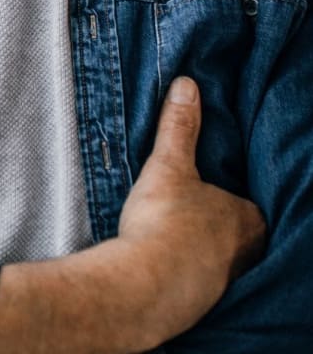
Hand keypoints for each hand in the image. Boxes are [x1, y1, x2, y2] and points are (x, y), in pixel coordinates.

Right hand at [0, 77, 265, 353]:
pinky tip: (158, 262)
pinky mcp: (194, 306)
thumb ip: (179, 127)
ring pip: (215, 262)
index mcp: (248, 221)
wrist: (142, 287)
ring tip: (168, 234)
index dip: (232, 197)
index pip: (250, 206)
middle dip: (215, 227)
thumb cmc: (165, 223)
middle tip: (187, 210)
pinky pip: (193, 285)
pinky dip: (179, 273)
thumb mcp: (169, 164)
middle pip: (236, 237)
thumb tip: (186, 85)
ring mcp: (220, 286)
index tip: (209, 188)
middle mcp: (243, 258)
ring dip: (195, 251)